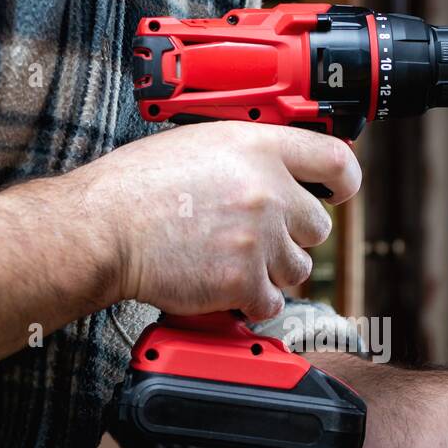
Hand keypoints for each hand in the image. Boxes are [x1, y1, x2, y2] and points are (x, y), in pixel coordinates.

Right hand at [83, 122, 360, 318]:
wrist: (103, 228)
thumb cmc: (137, 188)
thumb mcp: (199, 145)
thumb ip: (247, 157)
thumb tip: (277, 173)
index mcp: (259, 147)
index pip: (334, 159)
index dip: (344, 180)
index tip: (340, 193)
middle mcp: (268, 190)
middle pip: (317, 226)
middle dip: (290, 237)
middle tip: (252, 239)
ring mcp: (260, 237)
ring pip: (297, 269)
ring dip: (270, 271)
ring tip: (228, 261)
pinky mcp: (245, 280)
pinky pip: (271, 302)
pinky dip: (249, 302)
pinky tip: (220, 285)